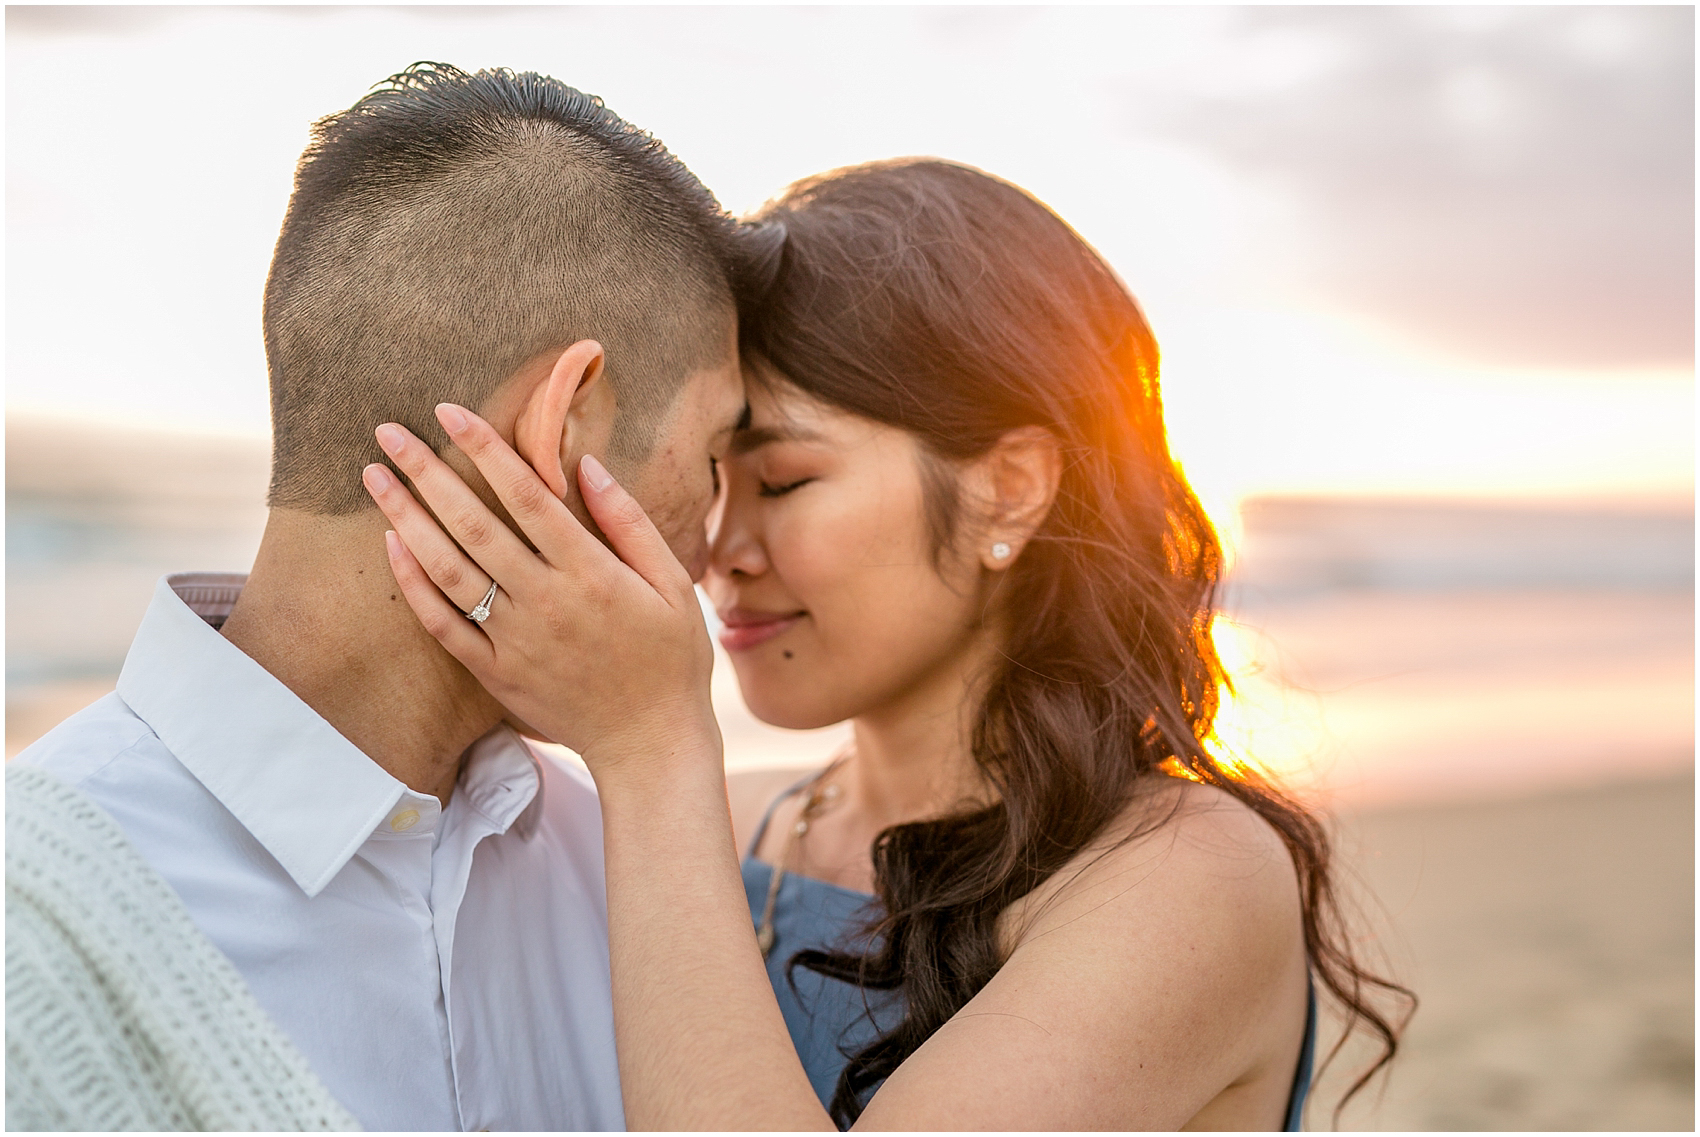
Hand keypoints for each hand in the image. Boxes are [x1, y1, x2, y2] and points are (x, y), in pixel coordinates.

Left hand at [362, 404, 720, 787]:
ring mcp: (514, 639)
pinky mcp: (495, 673)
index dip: (486, 449)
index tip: (450, 411)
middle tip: (389, 432)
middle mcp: (545, 601)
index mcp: (591, 572)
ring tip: (375, 478)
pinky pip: (444, 625)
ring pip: (448, 570)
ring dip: (406, 519)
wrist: (650, 742)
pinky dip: (414, 585)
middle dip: (427, 472)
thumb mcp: (673, 584)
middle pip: (473, 524)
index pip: (527, 495)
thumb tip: (585, 465)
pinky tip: (393, 547)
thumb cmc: (671, 659)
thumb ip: (628, 523)